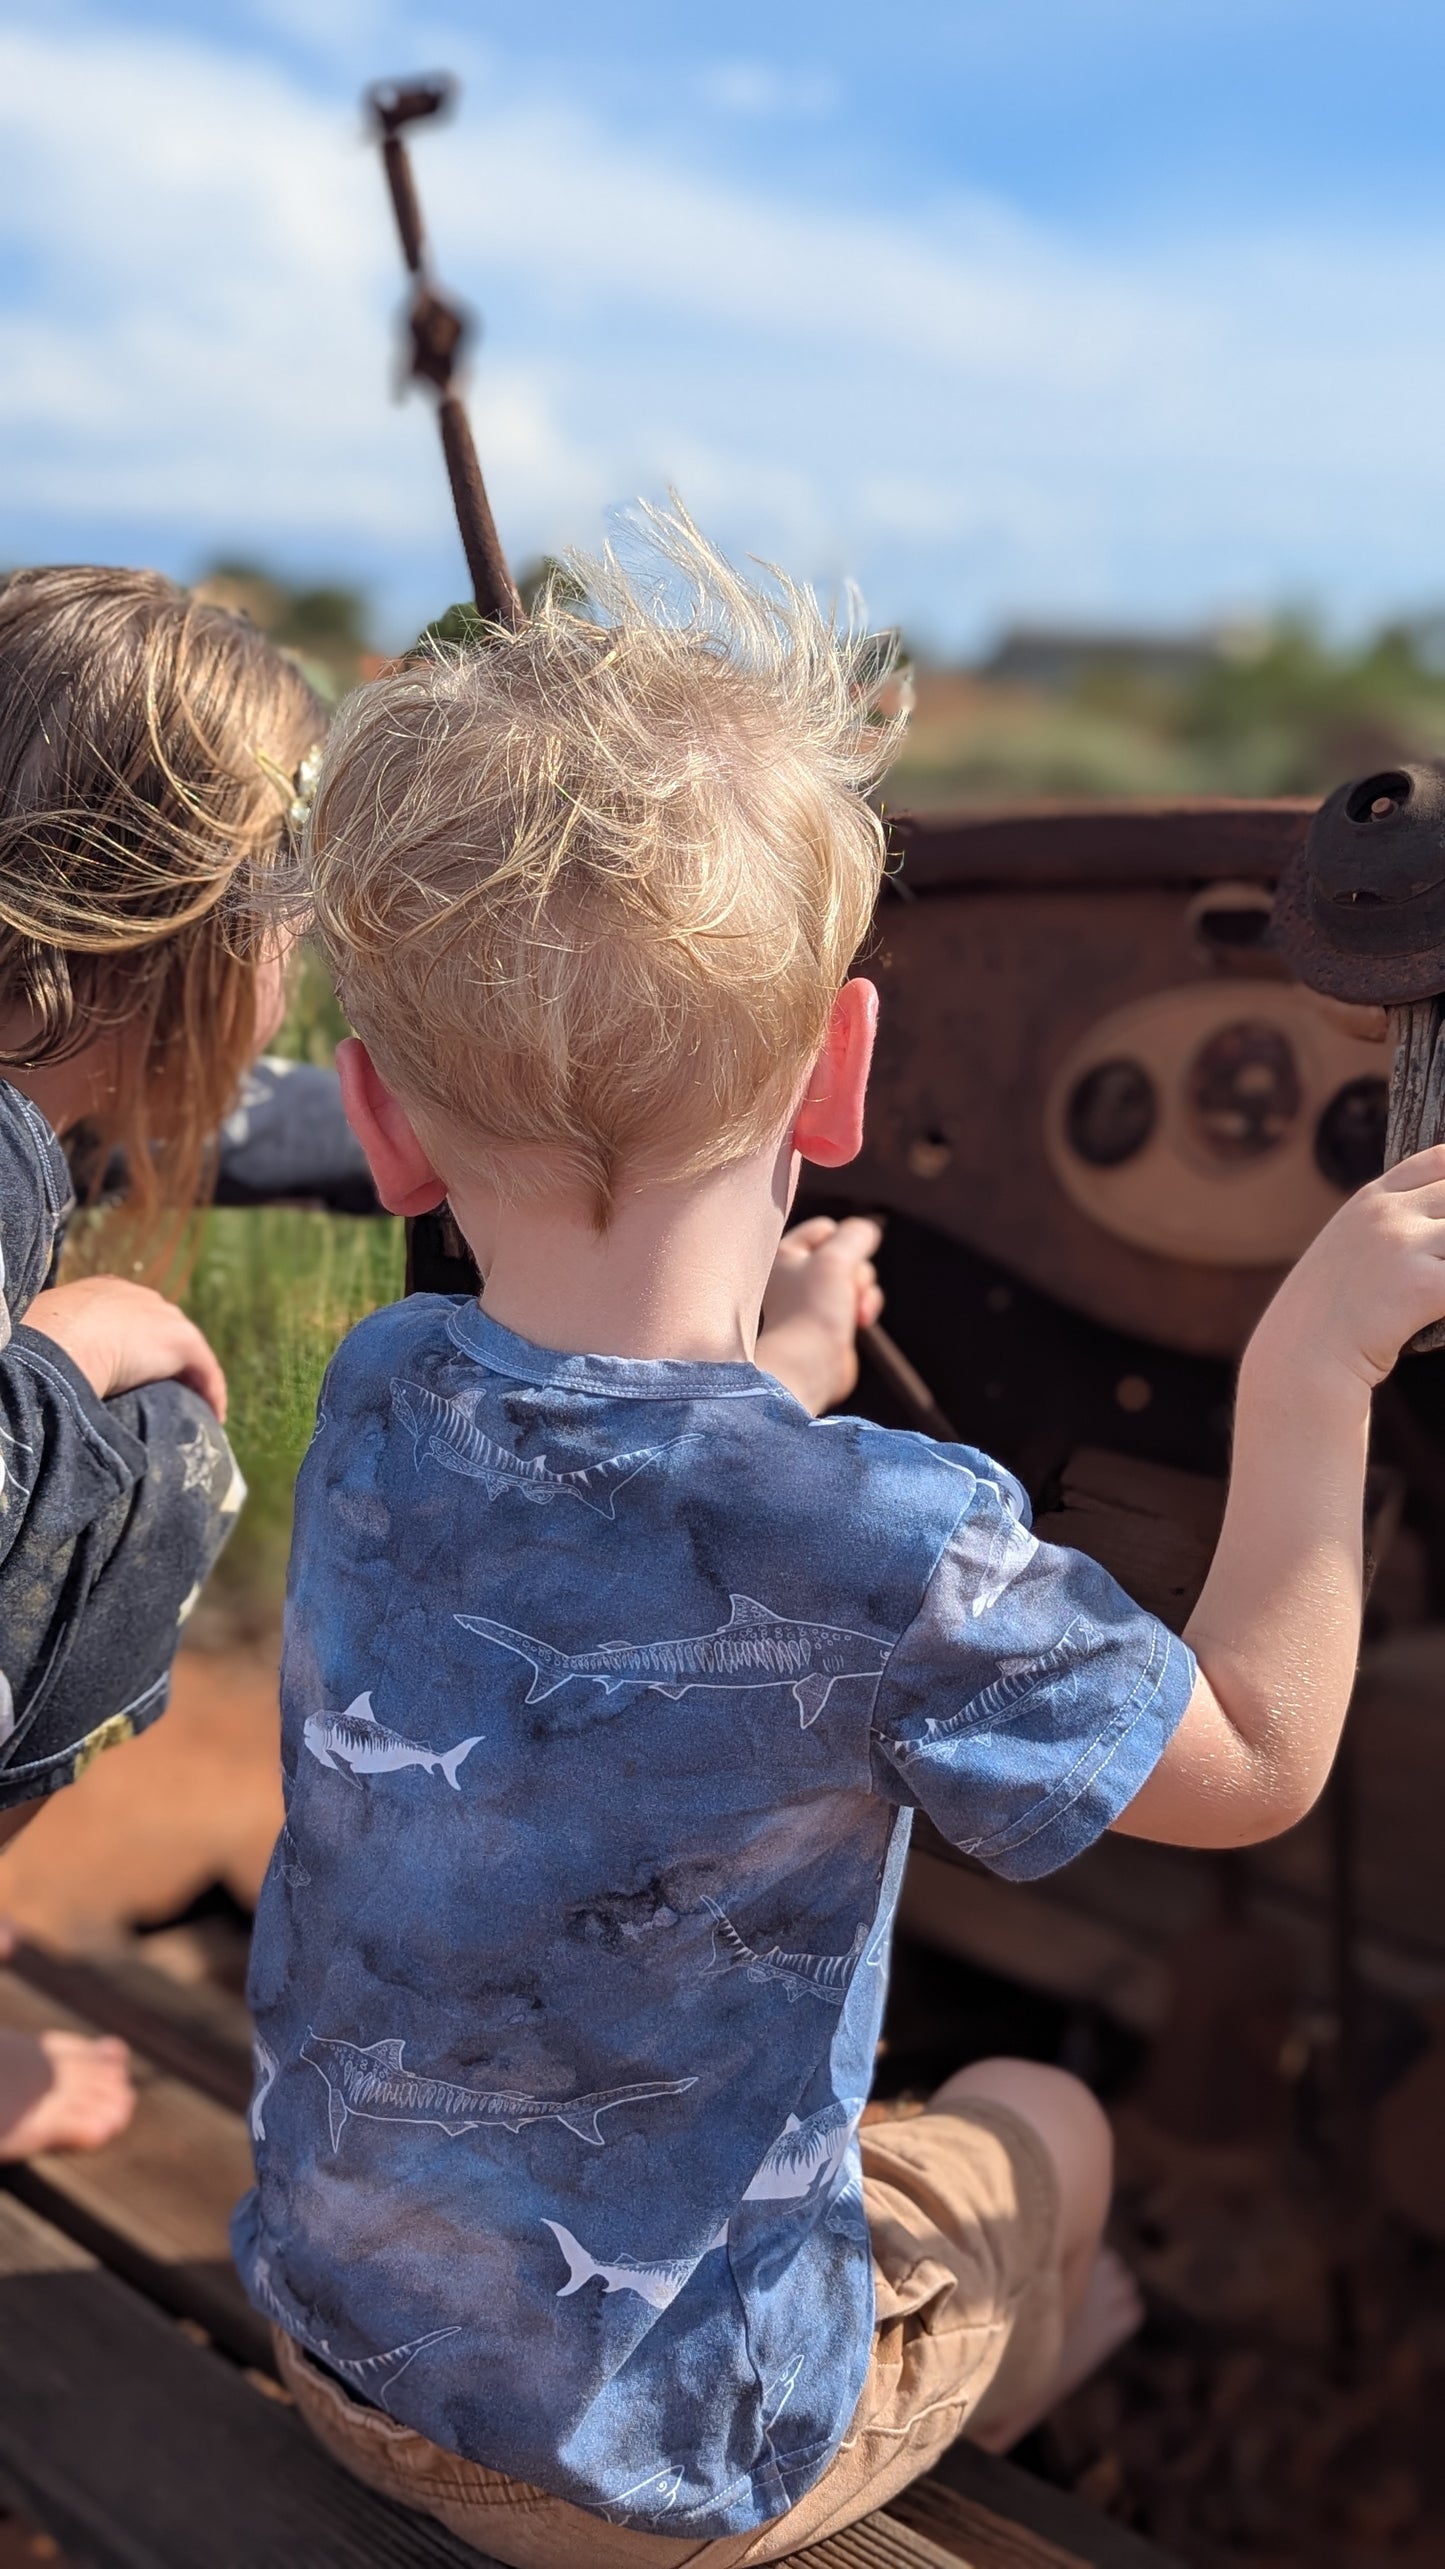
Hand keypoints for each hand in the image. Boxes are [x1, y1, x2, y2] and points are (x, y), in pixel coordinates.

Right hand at [23, 1278, 227, 1421]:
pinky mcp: (182, 1340)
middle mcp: (140, 1299)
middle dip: (168, 1363)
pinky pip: (206, 1370)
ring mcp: (163, 1315)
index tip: (136, 1373)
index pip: (132, 1320)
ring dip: (194, 1381)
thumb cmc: (46, 1345)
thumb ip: (70, 1349)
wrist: (61, 1340)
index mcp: (106, 1294)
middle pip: (164, 1332)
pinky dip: (212, 1392)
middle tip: (166, 1395)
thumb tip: (63, 1377)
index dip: (137, 1347)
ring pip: (190, 1353)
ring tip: (193, 1410)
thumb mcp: (56, 1341)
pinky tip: (214, 1417)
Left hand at [756, 1216, 882, 1415]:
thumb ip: (856, 1234)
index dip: (842, 1243)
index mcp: (785, 1255)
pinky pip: (861, 1301)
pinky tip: (860, 1323)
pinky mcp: (834, 1321)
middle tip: (845, 1291)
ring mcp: (816, 1300)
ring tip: (856, 1313)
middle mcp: (798, 1275)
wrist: (809, 1366)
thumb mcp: (837, 1258)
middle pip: (848, 1253)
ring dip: (865, 1291)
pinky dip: (866, 1308)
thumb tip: (867, 1230)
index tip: (835, 1264)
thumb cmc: (812, 1310)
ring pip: (859, 1276)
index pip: (826, 1228)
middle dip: (857, 1271)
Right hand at [1253, 1143, 1444, 1392]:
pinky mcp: (1426, 1285)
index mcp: (1370, 1201)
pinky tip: (1439, 1314)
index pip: (1438, 1161)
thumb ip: (1389, 1228)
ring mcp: (1406, 1244)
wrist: (1300, 1357)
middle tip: (1437, 1262)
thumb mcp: (1348, 1250)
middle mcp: (1388, 1214)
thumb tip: (1438, 1236)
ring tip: (1433, 1287)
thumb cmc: (1327, 1314)